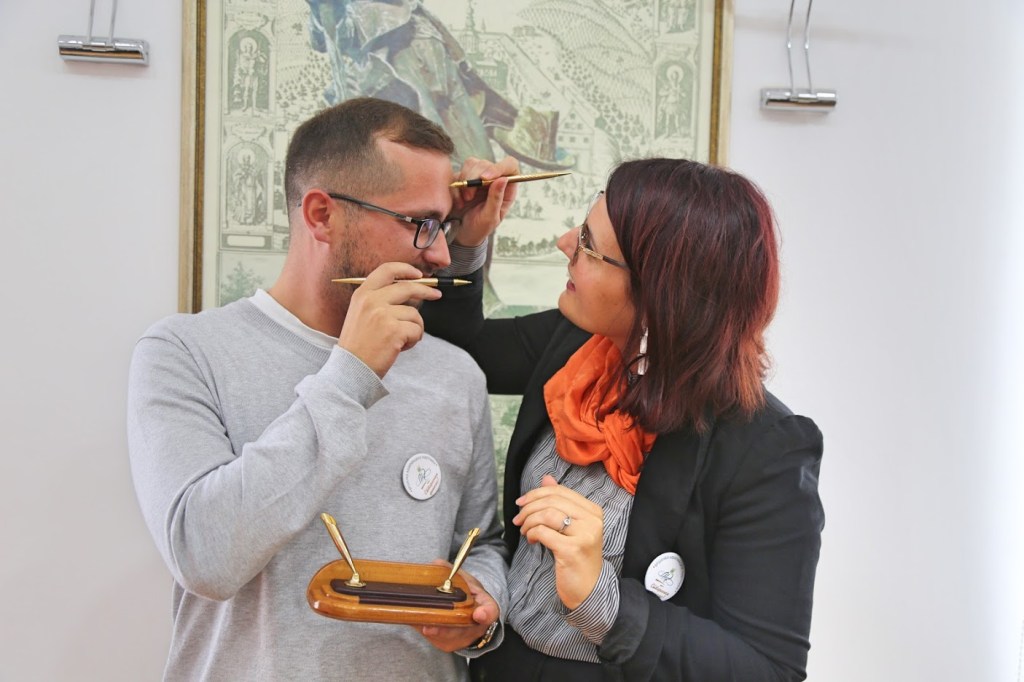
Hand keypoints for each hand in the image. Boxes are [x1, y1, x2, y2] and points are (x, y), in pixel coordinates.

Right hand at [337, 262, 441, 376]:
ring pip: (414, 314)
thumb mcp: (361, 314)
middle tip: (436, 295)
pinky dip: (413, 340)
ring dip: (414, 328)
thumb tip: (412, 291)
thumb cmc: (360, 345)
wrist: (351, 369)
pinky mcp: (394, 330)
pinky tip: (400, 347)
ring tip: (401, 340)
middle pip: (407, 287)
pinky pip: (416, 330)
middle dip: (426, 291)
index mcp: (362, 294)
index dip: (406, 270)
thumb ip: (381, 300)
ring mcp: (383, 314)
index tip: (418, 275)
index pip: (387, 270)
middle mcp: (371, 300)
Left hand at [417, 563, 500, 651]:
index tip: (479, 614)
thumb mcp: (465, 580)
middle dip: (444, 630)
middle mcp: (476, 627)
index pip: (490, 612)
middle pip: (462, 631)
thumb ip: (452, 573)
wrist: (469, 613)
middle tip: (428, 627)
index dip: (485, 614)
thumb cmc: (468, 595)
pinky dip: (423, 629)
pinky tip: (413, 619)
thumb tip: (435, 564)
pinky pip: (434, 639)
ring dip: (429, 629)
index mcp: (486, 607)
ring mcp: (462, 639)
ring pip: (444, 638)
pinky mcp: (447, 644)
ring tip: (415, 621)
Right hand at [450, 156, 519, 246]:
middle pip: (486, 164)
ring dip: (465, 181)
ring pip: (471, 164)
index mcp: (506, 187)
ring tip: (465, 200)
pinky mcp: (462, 178)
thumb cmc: (480, 228)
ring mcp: (477, 177)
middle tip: (469, 197)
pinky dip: (456, 188)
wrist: (462, 234)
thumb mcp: (490, 217)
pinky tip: (459, 202)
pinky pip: (457, 174)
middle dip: (475, 178)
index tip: (485, 178)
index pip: (509, 165)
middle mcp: (493, 179)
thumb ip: (496, 198)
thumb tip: (503, 179)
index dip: (499, 167)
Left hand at [513, 474, 603, 609]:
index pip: (561, 492)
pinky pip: (544, 532)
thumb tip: (547, 478)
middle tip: (517, 518)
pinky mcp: (572, 550)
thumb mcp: (571, 528)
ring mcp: (584, 535)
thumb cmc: (578, 557)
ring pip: (547, 514)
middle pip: (552, 501)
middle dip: (529, 507)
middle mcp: (592, 520)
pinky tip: (530, 540)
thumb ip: (560, 502)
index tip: (521, 503)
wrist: (589, 589)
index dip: (536, 494)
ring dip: (529, 521)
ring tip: (523, 530)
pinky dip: (532, 533)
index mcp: (593, 511)